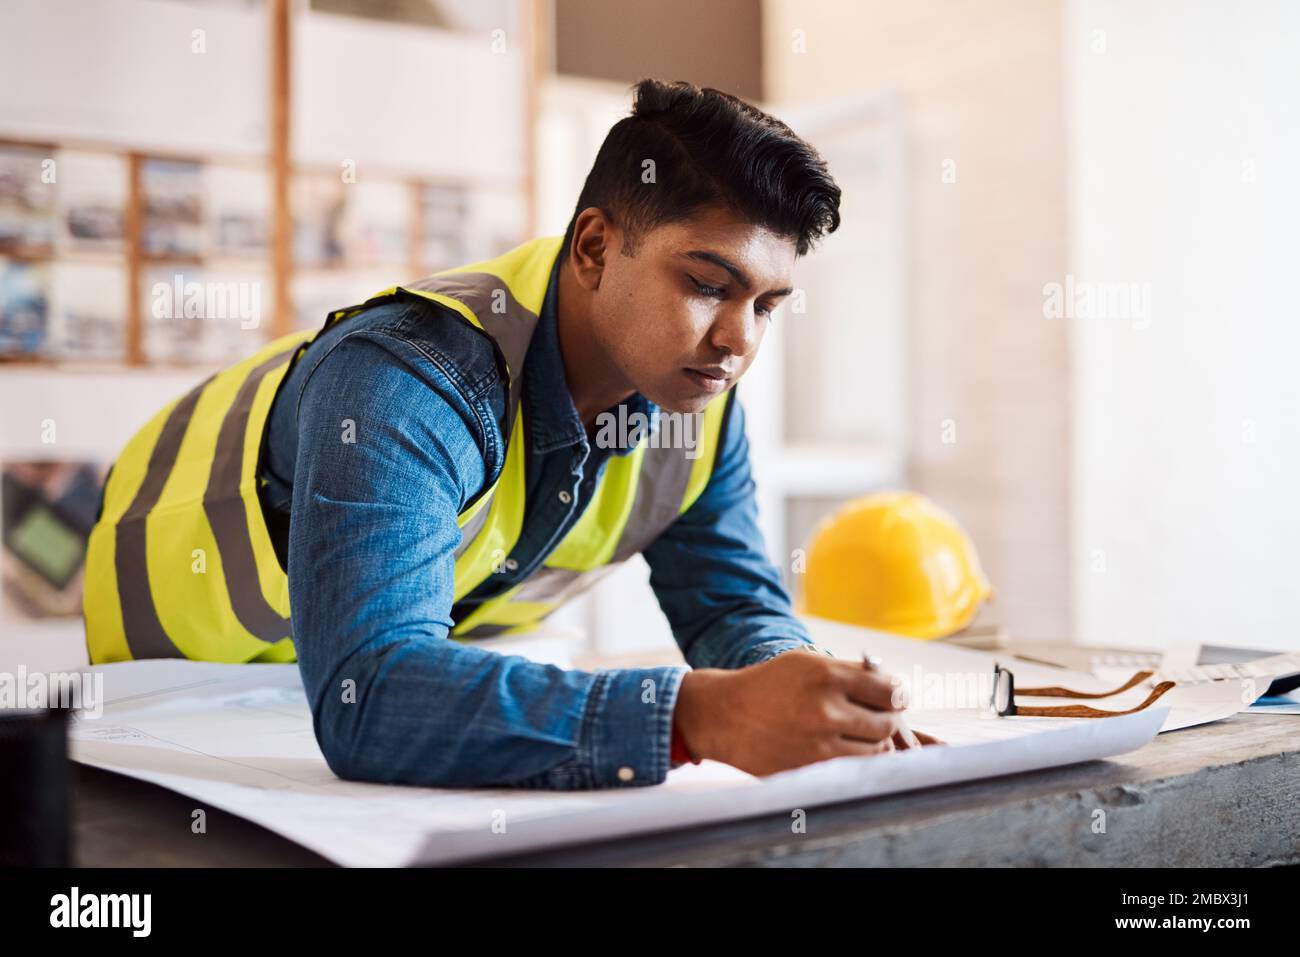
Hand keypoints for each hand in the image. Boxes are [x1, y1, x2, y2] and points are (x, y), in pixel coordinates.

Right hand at [673, 649, 943, 775]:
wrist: (725, 716)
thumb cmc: (770, 685)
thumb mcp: (806, 663)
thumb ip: (850, 672)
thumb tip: (894, 690)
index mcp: (826, 676)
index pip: (890, 691)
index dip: (897, 696)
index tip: (894, 699)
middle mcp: (826, 710)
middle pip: (887, 723)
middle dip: (886, 720)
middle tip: (875, 717)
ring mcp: (819, 744)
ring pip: (876, 751)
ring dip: (873, 743)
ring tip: (856, 734)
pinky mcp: (811, 769)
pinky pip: (854, 769)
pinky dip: (855, 760)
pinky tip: (843, 748)